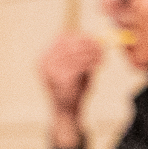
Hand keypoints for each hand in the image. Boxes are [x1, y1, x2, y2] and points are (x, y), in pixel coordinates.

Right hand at [39, 32, 102, 147]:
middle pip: (69, 44)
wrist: (66, 111)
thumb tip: (96, 39)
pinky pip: (79, 66)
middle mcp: (44, 61)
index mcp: (45, 56)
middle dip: (88, 44)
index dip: (80, 37)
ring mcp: (50, 70)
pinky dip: (91, 63)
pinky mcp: (60, 78)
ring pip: (76, 54)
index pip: (62, 38)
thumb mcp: (76, 68)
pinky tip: (99, 65)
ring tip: (103, 57)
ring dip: (92, 54)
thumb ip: (82, 53)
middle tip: (102, 46)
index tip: (95, 38)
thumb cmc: (73, 88)